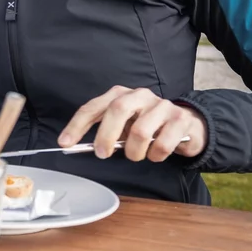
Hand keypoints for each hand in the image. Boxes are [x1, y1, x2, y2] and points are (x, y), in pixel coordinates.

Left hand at [59, 86, 206, 161]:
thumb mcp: (124, 127)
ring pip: (140, 131)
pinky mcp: (180, 119)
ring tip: (137, 155)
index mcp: (120, 95)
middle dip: (105, 136)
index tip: (65, 142)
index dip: (77, 125)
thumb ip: (107, 133)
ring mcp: (161, 105)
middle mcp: (140, 95)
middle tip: (102, 154)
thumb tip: (83, 146)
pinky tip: (156, 154)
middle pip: (116, 110)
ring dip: (134, 152)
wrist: (186, 126)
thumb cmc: (148, 127)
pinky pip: (162, 143)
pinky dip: (156, 155)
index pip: (94, 107)